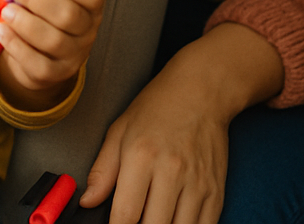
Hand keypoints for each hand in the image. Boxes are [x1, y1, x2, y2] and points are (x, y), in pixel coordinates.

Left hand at [0, 0, 103, 110]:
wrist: (38, 48)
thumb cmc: (45, 4)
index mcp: (91, 3)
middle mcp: (88, 30)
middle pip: (68, 16)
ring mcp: (73, 55)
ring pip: (53, 40)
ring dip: (24, 22)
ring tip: (6, 10)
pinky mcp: (53, 74)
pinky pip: (37, 63)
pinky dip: (15, 44)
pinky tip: (0, 29)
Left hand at [79, 24, 283, 223]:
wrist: (200, 92)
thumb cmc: (156, 108)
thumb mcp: (119, 130)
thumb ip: (102, 170)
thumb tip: (88, 201)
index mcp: (141, 156)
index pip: (125, 214)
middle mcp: (171, 172)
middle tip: (132, 220)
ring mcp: (197, 184)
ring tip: (150, 218)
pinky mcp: (216, 192)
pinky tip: (172, 220)